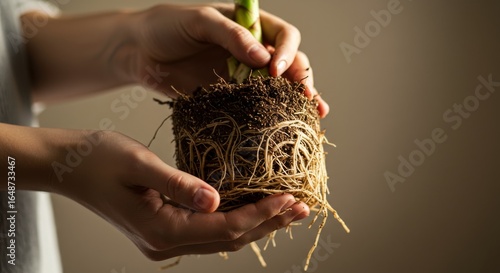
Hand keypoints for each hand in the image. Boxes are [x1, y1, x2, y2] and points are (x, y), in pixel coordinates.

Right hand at [51, 130, 309, 259]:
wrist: (66, 165)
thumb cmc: (97, 159)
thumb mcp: (138, 165)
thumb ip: (178, 184)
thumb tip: (216, 201)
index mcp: (160, 230)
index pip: (223, 229)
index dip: (260, 215)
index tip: (291, 199)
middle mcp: (165, 242)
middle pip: (229, 239)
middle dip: (267, 223)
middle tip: (302, 207)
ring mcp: (165, 239)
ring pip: (222, 238)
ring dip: (256, 223)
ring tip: (288, 209)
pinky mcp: (165, 228)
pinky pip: (209, 230)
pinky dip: (236, 219)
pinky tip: (253, 207)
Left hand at [124, 3, 328, 116]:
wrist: (138, 51)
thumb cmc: (167, 27)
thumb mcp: (199, 22)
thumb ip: (230, 36)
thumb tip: (263, 58)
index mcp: (250, 27)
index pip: (283, 36)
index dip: (287, 52)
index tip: (275, 68)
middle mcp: (252, 52)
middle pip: (289, 64)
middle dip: (301, 79)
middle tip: (306, 97)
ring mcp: (243, 77)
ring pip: (279, 88)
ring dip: (298, 100)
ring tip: (316, 114)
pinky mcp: (231, 99)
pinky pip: (256, 107)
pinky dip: (272, 116)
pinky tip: (289, 125)